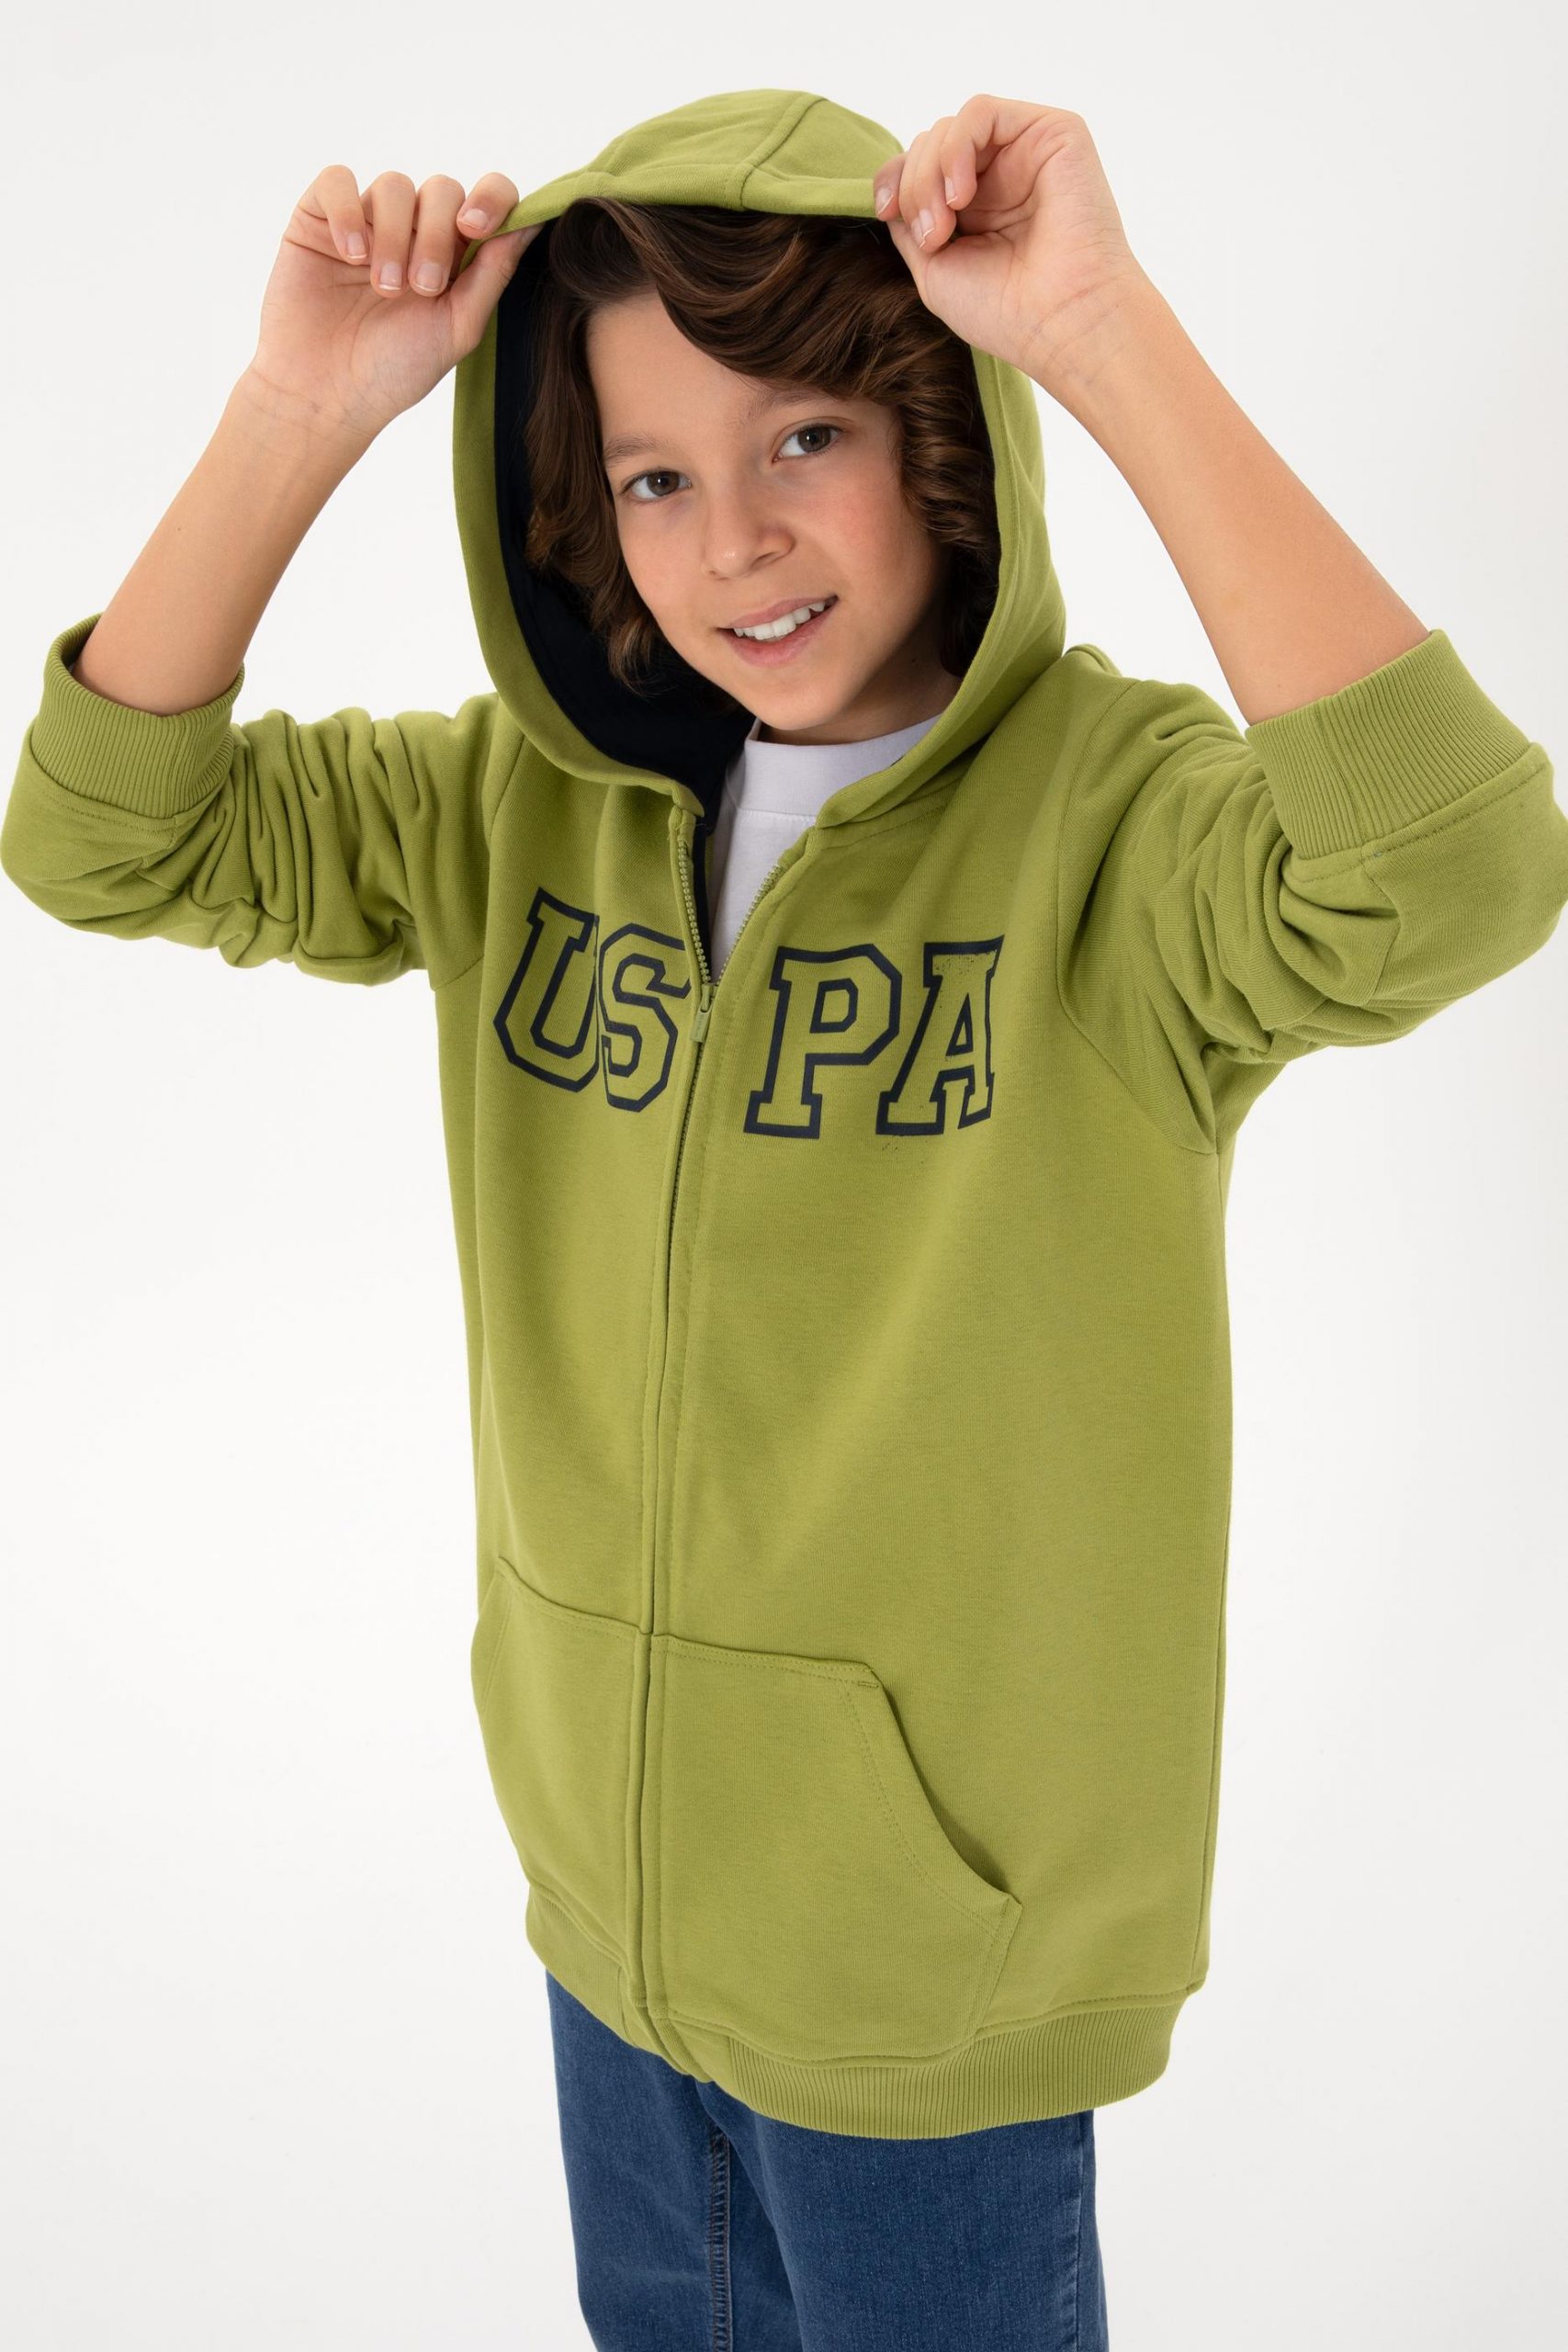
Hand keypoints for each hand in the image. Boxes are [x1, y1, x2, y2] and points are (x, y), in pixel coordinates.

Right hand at [240, 165, 538, 447]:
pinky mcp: (319, 217)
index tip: (475, 228)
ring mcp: (367, 220)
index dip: (490, 198)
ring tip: (384, 288)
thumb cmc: (393, 371)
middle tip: (421, 288)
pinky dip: (348, 212)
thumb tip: (533, 223)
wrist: (325, 394)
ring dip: (394, 235)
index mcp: (455, 256)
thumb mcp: (457, 327)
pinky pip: (338, 180)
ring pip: (394, 184)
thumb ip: (495, 273)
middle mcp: (413, 231)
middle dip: (435, 236)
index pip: (487, 198)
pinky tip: (349, 254)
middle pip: (441, 189)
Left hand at [872, 96, 1153, 392]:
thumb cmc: (1007, 312)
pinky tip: (961, 194)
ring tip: (944, 226)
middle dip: (913, 186)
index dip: (894, 180)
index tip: (885, 211)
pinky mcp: (1054, 131)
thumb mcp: (935, 269)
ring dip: (930, 174)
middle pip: (931, 144)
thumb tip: (890, 190)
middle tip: (931, 237)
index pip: (922, 166)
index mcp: (980, 207)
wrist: (1063, 322)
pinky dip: (956, 148)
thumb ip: (909, 223)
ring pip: (949, 128)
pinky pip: (981, 111)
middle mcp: (1004, 175)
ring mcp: (1028, 151)